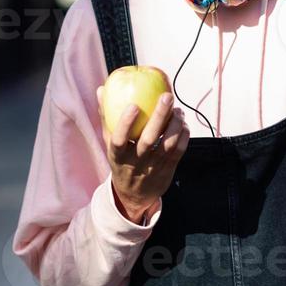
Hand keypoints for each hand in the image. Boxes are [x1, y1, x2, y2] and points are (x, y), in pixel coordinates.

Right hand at [96, 86, 189, 223]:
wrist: (134, 195)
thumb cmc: (122, 161)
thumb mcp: (109, 143)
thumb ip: (106, 117)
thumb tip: (101, 90)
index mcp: (118, 156)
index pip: (119, 140)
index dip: (126, 123)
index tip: (133, 105)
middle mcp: (136, 162)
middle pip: (148, 139)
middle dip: (159, 116)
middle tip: (167, 96)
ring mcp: (153, 167)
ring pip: (168, 144)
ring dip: (175, 124)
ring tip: (178, 111)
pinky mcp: (168, 169)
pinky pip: (179, 151)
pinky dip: (184, 136)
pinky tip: (183, 124)